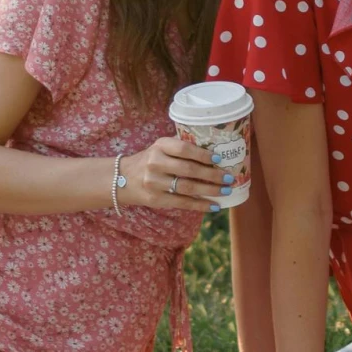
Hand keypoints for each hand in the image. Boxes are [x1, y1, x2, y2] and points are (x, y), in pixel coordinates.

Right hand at [118, 133, 232, 210]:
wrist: (122, 178)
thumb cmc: (150, 160)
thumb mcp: (160, 148)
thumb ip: (181, 149)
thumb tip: (214, 155)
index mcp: (160, 145)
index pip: (184, 149)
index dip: (203, 154)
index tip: (219, 159)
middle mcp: (156, 162)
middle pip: (189, 170)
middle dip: (212, 175)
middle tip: (229, 177)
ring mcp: (154, 182)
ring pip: (188, 187)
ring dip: (210, 190)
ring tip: (225, 191)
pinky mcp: (156, 199)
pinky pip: (182, 203)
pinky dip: (201, 205)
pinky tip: (214, 206)